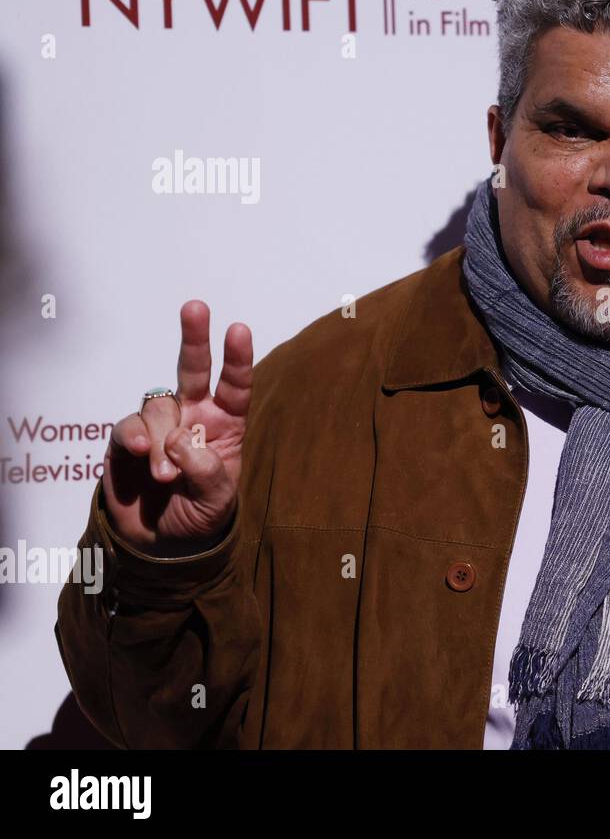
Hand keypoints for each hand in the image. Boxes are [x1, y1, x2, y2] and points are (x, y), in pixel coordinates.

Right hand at [102, 301, 252, 557]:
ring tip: (165, 476)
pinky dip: (133, 438)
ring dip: (159, 439)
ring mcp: (159, 426)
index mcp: (225, 425)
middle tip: (195, 306)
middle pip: (193, 369)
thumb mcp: (217, 501)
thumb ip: (207, 471)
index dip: (237, 358)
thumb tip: (180, 442)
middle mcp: (193, 416)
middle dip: (194, 336)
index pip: (234, 385)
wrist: (162, 545)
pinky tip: (137, 454)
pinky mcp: (127, 440)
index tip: (238, 329)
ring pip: (158, 405)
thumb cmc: (200, 517)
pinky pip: (128, 425)